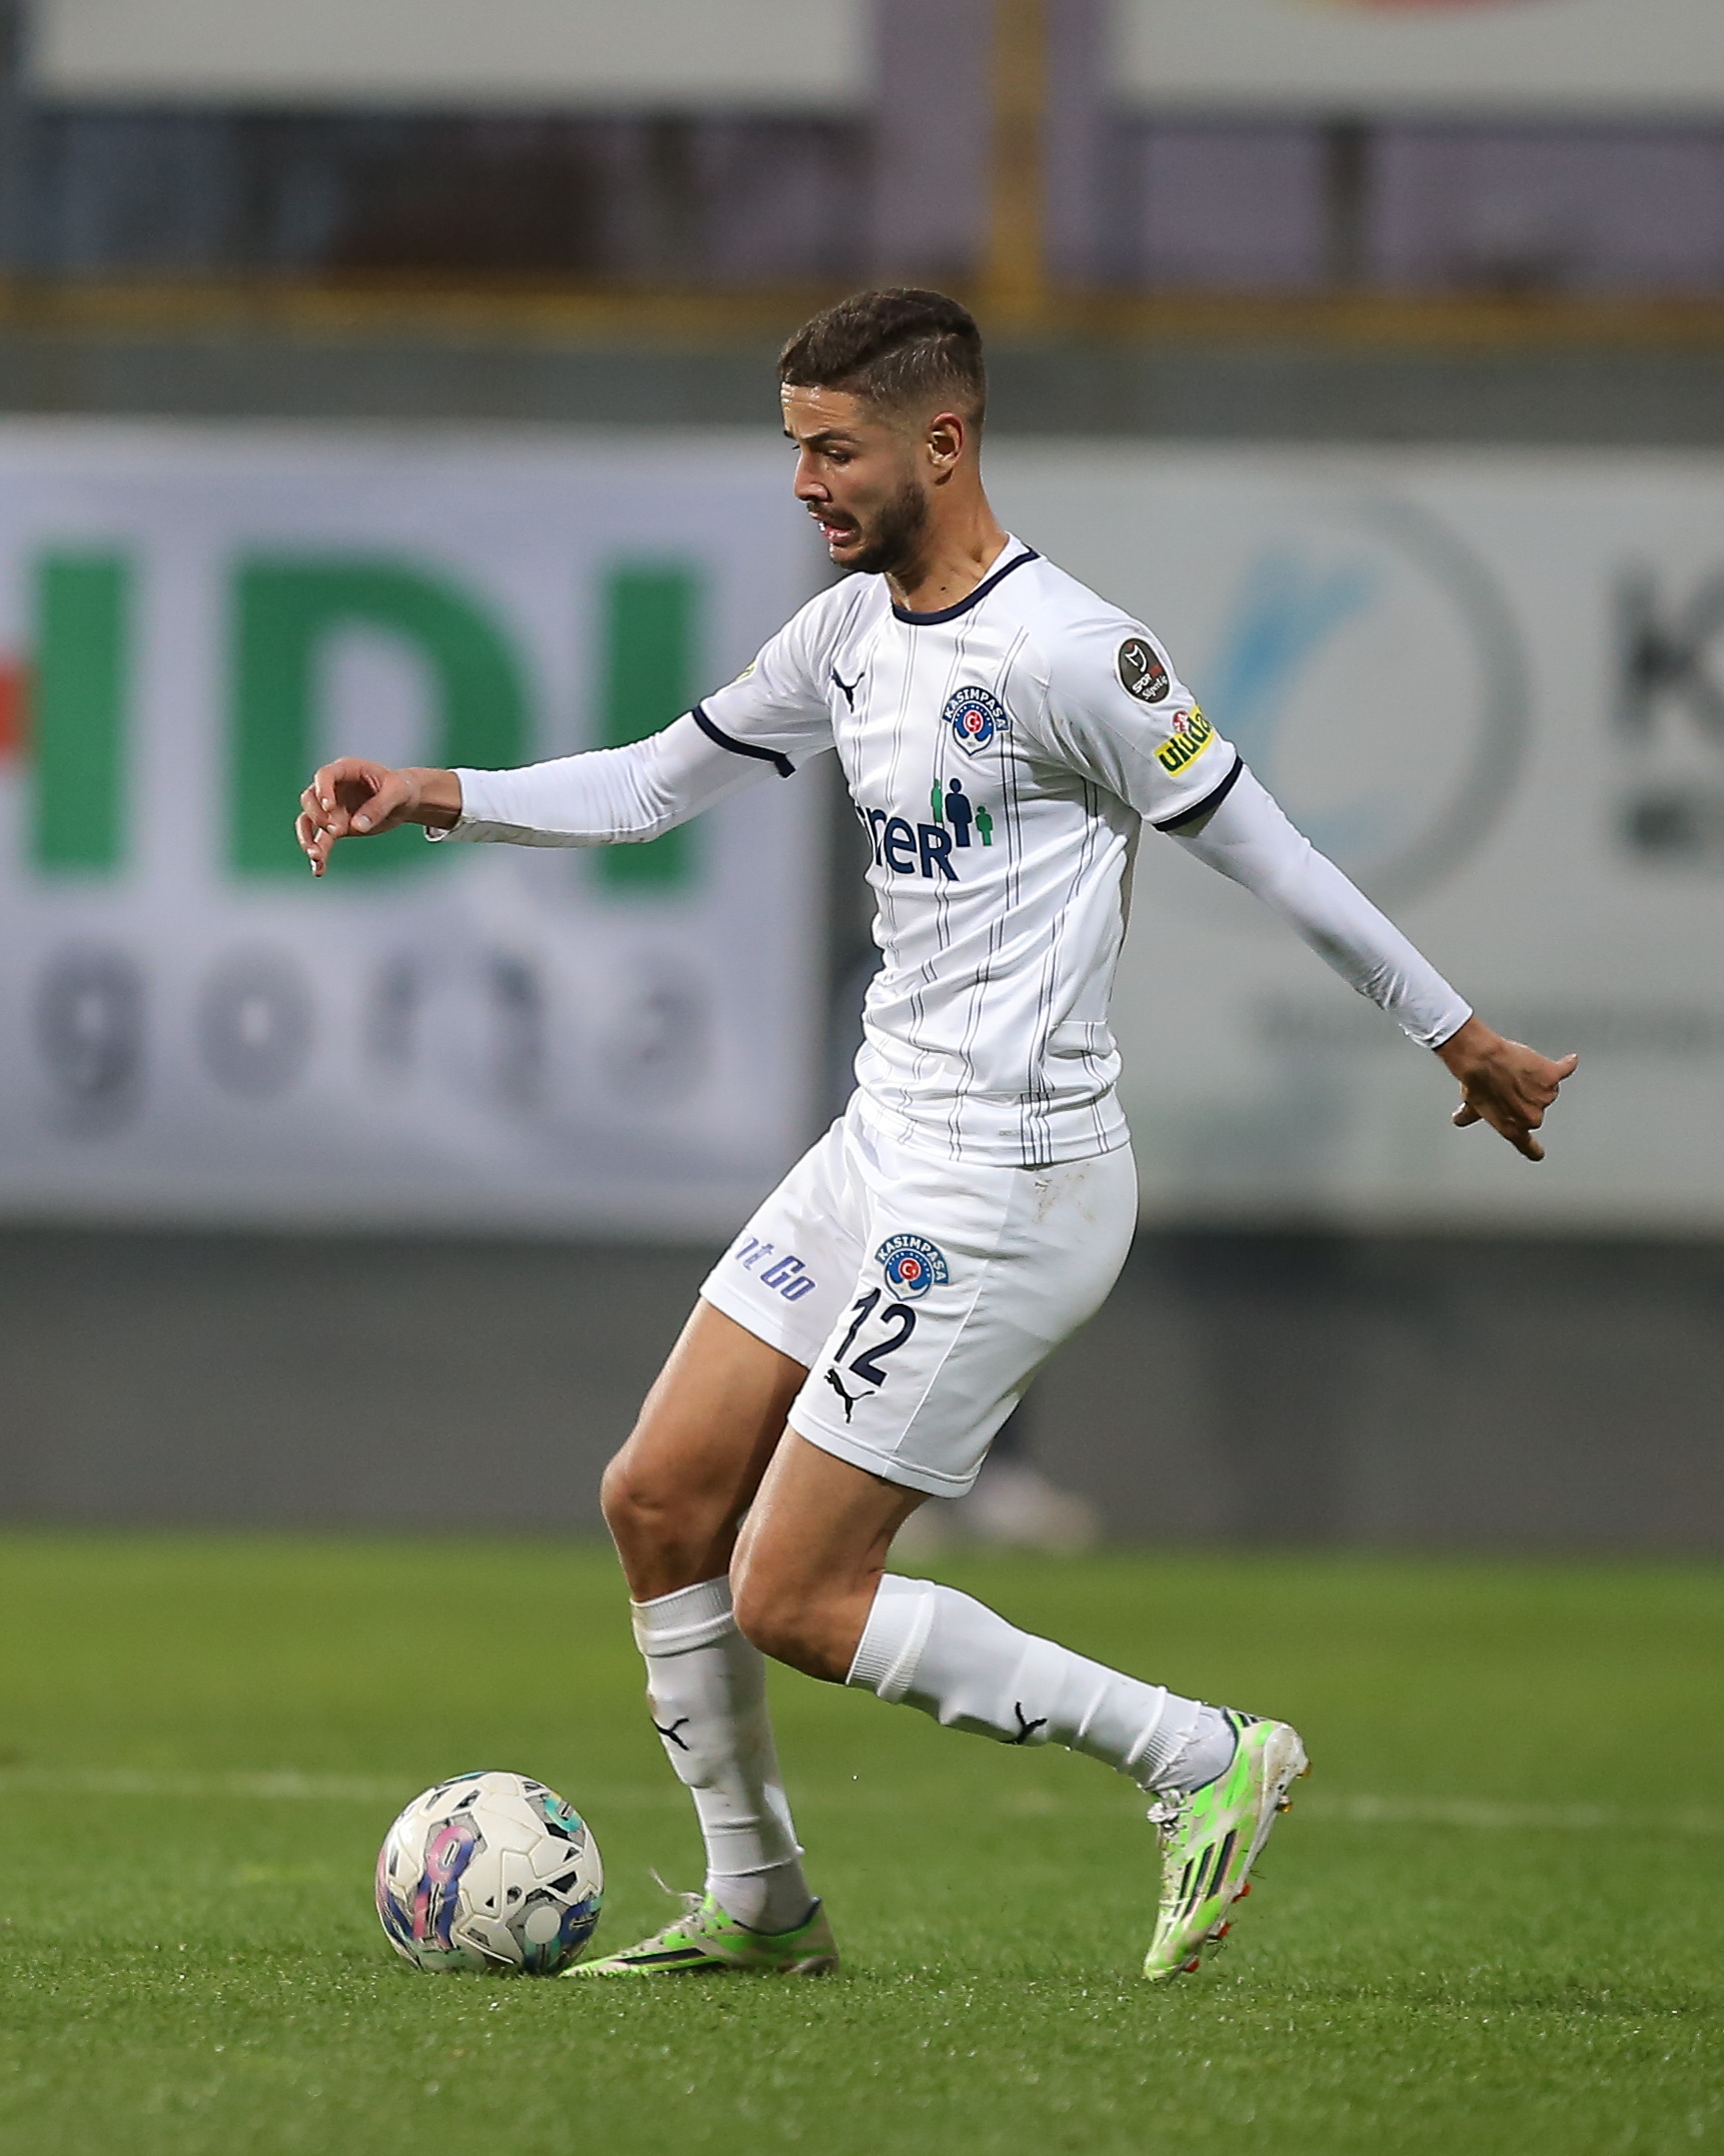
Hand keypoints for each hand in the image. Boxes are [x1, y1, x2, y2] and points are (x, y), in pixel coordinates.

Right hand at [295, 760, 458, 876]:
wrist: (403, 802)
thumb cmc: (400, 788)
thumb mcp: (397, 793)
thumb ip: (378, 807)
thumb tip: (357, 826)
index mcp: (345, 770)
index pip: (324, 776)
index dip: (323, 790)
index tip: (329, 807)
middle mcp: (332, 788)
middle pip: (310, 799)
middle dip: (317, 816)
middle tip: (336, 830)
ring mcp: (331, 809)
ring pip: (308, 822)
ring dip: (308, 838)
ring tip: (315, 856)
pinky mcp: (335, 828)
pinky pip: (321, 841)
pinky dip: (319, 855)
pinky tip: (319, 870)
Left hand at [1436, 1015, 1577, 1162]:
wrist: (1482, 1059)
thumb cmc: (1477, 1082)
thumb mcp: (1472, 1104)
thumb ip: (1470, 1116)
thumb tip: (1461, 1119)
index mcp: (1513, 1128)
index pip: (1527, 1146)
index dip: (1534, 1150)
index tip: (1538, 1153)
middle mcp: (1532, 1117)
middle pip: (1536, 1109)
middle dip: (1526, 1098)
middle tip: (1508, 1084)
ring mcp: (1545, 1097)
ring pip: (1546, 1088)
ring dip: (1535, 1080)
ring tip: (1514, 1069)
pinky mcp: (1552, 1076)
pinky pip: (1564, 1070)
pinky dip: (1566, 1066)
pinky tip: (1569, 1061)